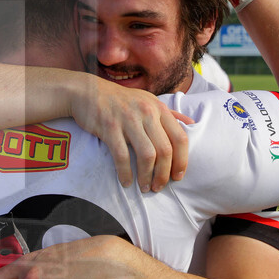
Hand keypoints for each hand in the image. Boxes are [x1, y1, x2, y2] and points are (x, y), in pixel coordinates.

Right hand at [70, 76, 191, 192]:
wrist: (86, 91)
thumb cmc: (119, 99)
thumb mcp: (147, 100)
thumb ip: (169, 113)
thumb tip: (191, 123)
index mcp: (158, 108)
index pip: (180, 137)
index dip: (182, 161)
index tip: (178, 177)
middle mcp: (146, 113)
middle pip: (165, 150)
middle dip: (164, 174)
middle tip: (159, 187)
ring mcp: (128, 120)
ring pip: (147, 155)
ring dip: (147, 176)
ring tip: (144, 187)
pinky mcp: (109, 127)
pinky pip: (122, 156)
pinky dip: (125, 172)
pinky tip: (126, 182)